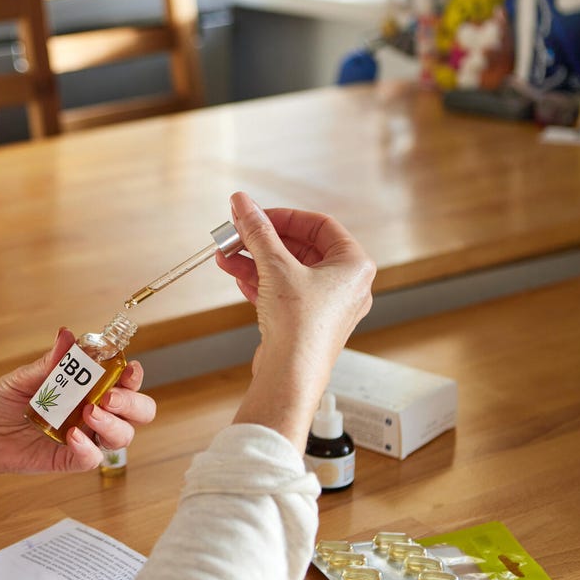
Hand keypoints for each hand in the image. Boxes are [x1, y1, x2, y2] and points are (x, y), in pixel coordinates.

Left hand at [0, 328, 155, 476]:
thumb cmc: (2, 401)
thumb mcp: (24, 377)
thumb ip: (50, 362)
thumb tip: (67, 335)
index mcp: (88, 388)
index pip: (125, 383)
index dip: (133, 377)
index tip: (129, 368)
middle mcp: (93, 412)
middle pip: (137, 412)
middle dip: (132, 403)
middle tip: (109, 397)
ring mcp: (84, 437)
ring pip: (122, 436)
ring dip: (113, 424)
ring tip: (89, 413)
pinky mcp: (69, 459)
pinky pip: (92, 459)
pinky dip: (88, 448)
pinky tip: (72, 436)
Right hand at [216, 191, 374, 442]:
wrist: (291, 376)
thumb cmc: (300, 327)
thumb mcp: (275, 266)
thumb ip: (257, 231)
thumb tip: (242, 203)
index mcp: (353, 265)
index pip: (319, 225)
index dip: (284, 217)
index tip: (257, 216)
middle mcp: (345, 285)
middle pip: (300, 248)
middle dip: (262, 242)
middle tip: (236, 234)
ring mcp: (326, 305)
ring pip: (288, 271)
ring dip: (255, 261)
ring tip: (226, 256)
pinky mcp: (306, 322)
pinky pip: (283, 292)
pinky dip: (261, 282)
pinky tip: (237, 276)